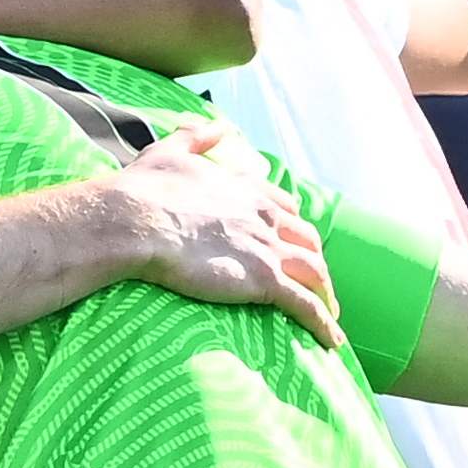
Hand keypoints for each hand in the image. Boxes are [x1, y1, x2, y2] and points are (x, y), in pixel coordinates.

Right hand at [102, 125, 334, 343]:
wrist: (136, 220)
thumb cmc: (144, 190)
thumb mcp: (171, 150)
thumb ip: (197, 137)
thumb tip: (215, 126)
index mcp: (246, 190)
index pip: (285, 207)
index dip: (291, 225)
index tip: (292, 241)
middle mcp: (265, 216)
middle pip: (307, 240)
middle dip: (315, 261)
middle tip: (314, 283)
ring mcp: (268, 248)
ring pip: (314, 272)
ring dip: (326, 294)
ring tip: (331, 316)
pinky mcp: (263, 279)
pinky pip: (304, 304)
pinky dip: (322, 322)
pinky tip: (331, 341)